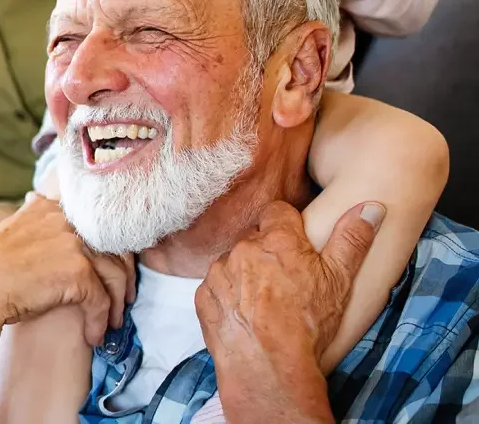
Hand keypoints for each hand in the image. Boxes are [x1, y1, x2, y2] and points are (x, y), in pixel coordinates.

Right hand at [0, 194, 134, 346]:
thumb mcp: (13, 228)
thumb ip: (34, 215)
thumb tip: (37, 198)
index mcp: (51, 208)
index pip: (96, 224)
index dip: (109, 249)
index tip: (112, 271)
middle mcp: (65, 220)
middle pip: (112, 246)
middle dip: (122, 275)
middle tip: (123, 299)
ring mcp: (73, 243)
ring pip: (113, 273)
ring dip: (116, 302)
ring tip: (112, 323)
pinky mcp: (77, 271)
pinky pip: (100, 300)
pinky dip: (100, 321)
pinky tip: (93, 336)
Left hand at [195, 201, 383, 421]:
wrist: (270, 368)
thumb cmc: (308, 325)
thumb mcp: (339, 281)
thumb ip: (352, 239)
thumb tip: (372, 207)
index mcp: (277, 239)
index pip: (278, 212)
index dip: (288, 227)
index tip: (296, 246)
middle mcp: (243, 248)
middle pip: (255, 239)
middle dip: (267, 254)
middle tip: (284, 282)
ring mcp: (220, 271)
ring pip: (234, 263)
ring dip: (246, 275)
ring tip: (265, 304)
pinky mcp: (204, 295)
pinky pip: (217, 287)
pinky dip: (228, 297)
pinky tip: (245, 317)